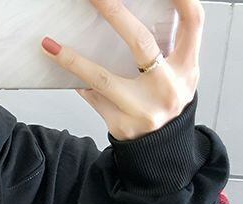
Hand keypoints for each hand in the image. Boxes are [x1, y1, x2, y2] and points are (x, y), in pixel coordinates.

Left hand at [41, 0, 203, 140]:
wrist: (161, 150)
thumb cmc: (166, 102)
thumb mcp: (180, 74)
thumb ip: (169, 48)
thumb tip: (127, 17)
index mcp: (186, 68)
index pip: (192, 23)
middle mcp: (166, 87)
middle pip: (140, 42)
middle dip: (114, 13)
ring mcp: (143, 109)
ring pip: (103, 78)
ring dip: (73, 61)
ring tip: (50, 46)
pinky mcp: (122, 125)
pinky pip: (94, 98)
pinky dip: (79, 83)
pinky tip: (62, 70)